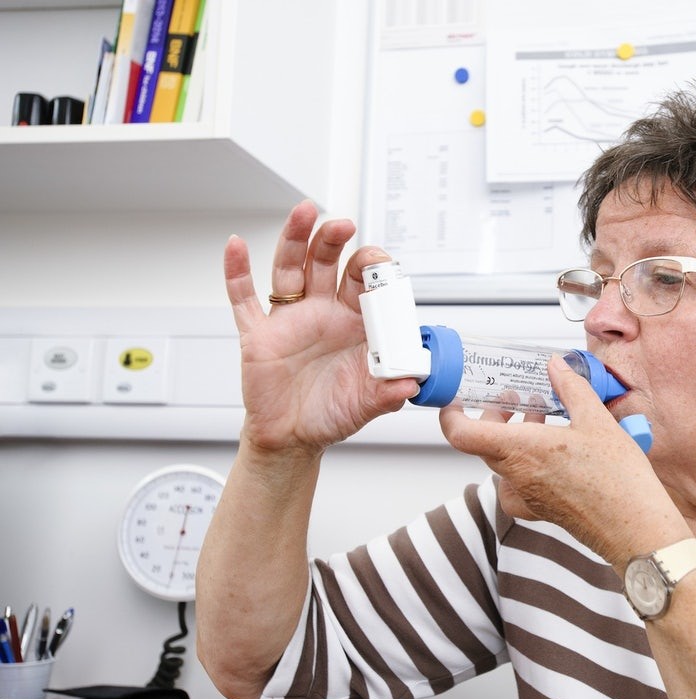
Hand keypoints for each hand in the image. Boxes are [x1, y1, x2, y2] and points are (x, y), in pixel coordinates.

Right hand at [225, 200, 419, 454]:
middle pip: (327, 263)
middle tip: (343, 226)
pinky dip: (236, 272)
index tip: (380, 267)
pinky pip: (244, 299)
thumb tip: (411, 383)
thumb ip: (389, 393)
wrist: (294, 438)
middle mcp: (322, 313)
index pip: (365, 283)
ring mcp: (289, 319)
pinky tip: (235, 246)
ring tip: (304, 213)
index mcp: (354, 323)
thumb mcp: (367, 404)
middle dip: (334, 241)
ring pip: (290, 268)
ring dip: (296, 239)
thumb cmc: (331, 413)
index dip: (373, 271)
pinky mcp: (258, 334)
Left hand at [439, 355, 672, 562]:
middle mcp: (517, 476)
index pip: (462, 435)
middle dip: (498, 416)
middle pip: (485, 443)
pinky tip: (552, 455)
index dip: (451, 415)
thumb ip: (571, 388)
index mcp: (521, 450)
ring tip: (545, 418)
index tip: (456, 400)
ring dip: (516, 436)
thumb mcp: (596, 420)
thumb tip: (556, 366)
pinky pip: (518, 483)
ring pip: (504, 460)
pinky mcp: (540, 510)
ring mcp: (526, 496)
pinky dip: (527, 463)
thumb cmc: (617, 481)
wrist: (634, 528)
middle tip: (519, 398)